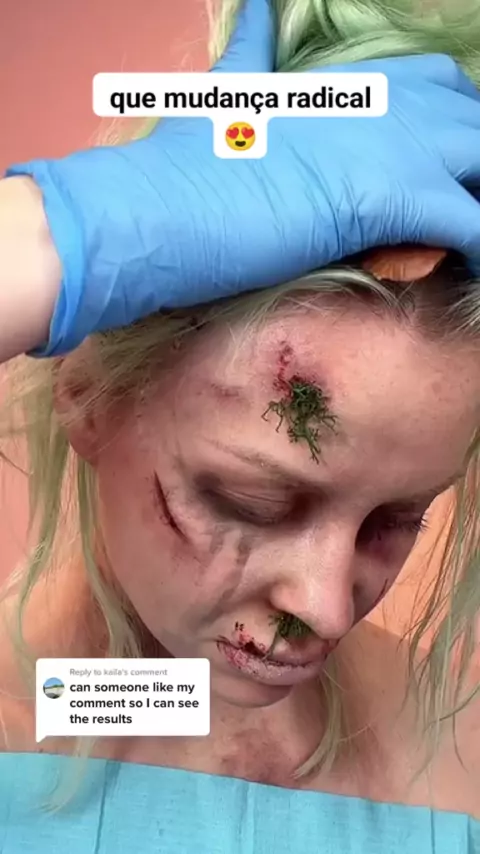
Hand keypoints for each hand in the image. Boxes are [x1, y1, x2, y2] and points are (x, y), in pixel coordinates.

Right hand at [6, 0, 479, 354]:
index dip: (448, 126)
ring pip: (479, 160)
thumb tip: (248, 2)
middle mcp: (376, 103)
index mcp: (342, 84)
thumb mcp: (223, 94)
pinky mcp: (390, 196)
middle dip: (474, 160)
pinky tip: (479, 268)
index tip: (444, 164)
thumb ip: (249, 49)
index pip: (430, 88)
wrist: (151, 208)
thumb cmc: (178, 167)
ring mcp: (387, 145)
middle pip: (467, 118)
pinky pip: (470, 222)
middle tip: (463, 204)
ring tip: (473, 238)